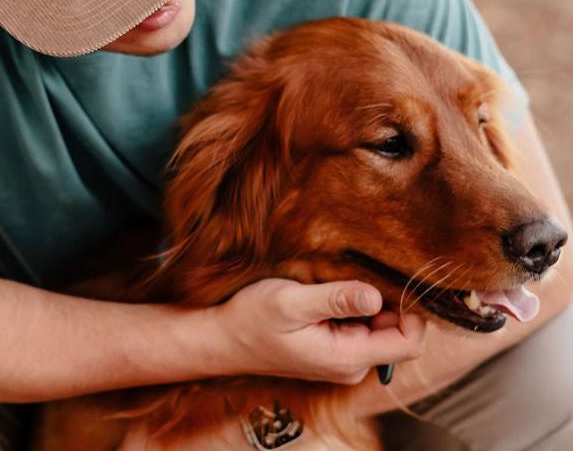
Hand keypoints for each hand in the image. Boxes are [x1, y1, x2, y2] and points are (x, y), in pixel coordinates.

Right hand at [210, 278, 425, 383]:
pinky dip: (352, 307)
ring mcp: (343, 359)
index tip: (394, 276)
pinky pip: (359, 327)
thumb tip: (375, 294)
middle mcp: (351, 364)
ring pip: (377, 327)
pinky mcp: (333, 351)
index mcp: (347, 357)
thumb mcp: (290, 302)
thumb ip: (335, 299)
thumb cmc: (252, 318)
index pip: (408, 342)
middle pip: (396, 332)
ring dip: (365, 302)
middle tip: (354, 271)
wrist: (224, 339)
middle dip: (385, 300)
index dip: (411, 310)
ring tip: (333, 281)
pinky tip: (326, 292)